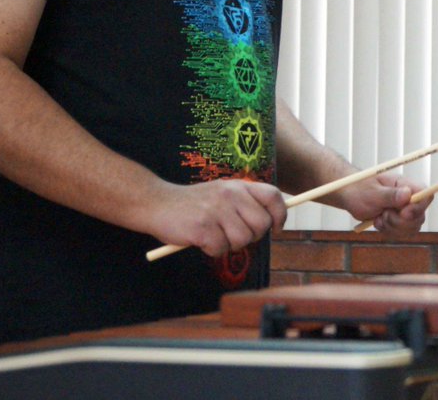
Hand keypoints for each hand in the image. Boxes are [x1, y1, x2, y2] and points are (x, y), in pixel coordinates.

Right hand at [147, 179, 286, 257]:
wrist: (156, 203)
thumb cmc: (194, 204)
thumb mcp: (223, 193)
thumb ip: (245, 203)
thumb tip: (273, 222)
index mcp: (238, 186)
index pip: (273, 196)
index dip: (280, 214)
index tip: (276, 227)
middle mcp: (230, 195)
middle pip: (262, 224)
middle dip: (253, 237)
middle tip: (235, 236)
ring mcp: (216, 211)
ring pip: (243, 240)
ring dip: (230, 245)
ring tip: (215, 236)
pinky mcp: (202, 228)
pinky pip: (220, 249)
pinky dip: (212, 251)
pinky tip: (201, 240)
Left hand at [339, 173, 429, 235]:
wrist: (349, 195)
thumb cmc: (359, 189)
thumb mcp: (372, 192)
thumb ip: (390, 195)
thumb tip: (407, 194)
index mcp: (405, 185)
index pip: (426, 195)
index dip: (419, 207)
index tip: (403, 213)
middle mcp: (409, 198)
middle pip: (420, 216)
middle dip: (401, 222)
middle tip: (383, 215)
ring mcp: (404, 211)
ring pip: (411, 228)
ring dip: (393, 227)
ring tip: (379, 218)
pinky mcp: (399, 222)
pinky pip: (401, 233)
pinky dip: (388, 231)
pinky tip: (378, 222)